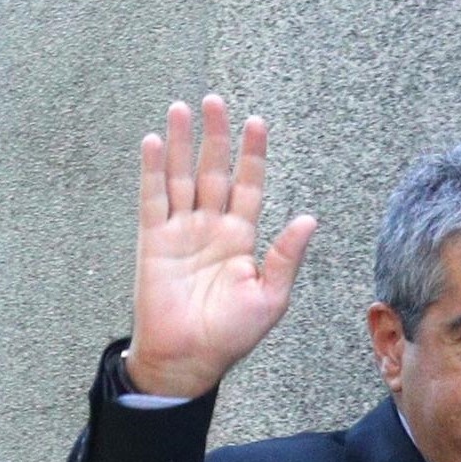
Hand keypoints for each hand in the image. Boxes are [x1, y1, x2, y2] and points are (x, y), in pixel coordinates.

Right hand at [125, 96, 318, 399]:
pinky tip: (152, 142)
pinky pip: (153, 199)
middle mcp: (211, 228)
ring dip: (181, 143)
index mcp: (241, 239)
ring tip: (181, 108)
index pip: (248, 185)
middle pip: (213, 170)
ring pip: (181, 176)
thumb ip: (286, 256)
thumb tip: (308, 219)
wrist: (188, 359)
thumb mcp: (269, 297)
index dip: (252, 154)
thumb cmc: (230, 336)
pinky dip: (152, 170)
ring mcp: (181, 232)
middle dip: (215, 136)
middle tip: (215, 101)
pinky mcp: (154, 241)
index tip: (257, 122)